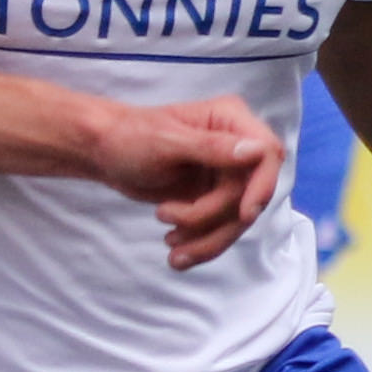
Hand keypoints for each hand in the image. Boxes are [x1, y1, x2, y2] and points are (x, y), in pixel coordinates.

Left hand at [81, 96, 284, 270]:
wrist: (103, 154)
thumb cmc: (129, 137)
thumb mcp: (167, 142)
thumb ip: (212, 147)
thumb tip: (257, 151)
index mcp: (230, 120)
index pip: (267, 153)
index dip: (262, 187)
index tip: (244, 215)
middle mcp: (236, 146)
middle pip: (249, 195)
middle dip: (213, 219)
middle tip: (168, 222)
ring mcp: (226, 174)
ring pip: (236, 220)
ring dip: (206, 240)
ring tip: (170, 245)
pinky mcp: (213, 197)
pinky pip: (220, 229)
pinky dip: (201, 244)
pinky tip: (176, 251)